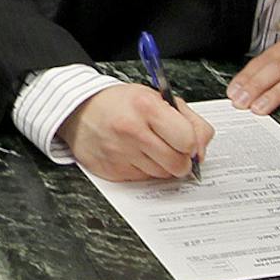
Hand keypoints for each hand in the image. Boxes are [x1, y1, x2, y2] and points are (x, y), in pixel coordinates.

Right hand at [59, 84, 213, 181]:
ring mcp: (120, 153)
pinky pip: (143, 180)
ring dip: (161, 165)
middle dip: (180, 159)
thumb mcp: (157, 99)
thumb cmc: (122, 104)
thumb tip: (201, 152)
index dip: (191, 144)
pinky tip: (133, 154)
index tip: (186, 141)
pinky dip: (143, 170)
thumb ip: (189, 121)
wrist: (79, 112)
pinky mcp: (112, 171)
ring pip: (162, 175)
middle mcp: (131, 131)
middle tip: (170, 148)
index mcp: (146, 107)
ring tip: (147, 147)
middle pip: (177, 164)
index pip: (187, 140)